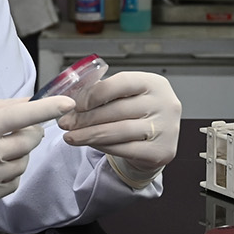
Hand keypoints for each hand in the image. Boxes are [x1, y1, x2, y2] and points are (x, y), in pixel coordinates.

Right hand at [0, 96, 73, 208]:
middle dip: (29, 132)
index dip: (47, 109)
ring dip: (18, 154)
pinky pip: (12, 183)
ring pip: (23, 164)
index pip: (20, 116)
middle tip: (15, 127)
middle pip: (29, 141)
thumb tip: (27, 103)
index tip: (67, 103)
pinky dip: (10, 173)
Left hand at [58, 72, 180, 181]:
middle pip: (118, 109)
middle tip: (65, 123)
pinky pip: (124, 149)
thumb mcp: (125, 96)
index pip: (122, 83)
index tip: (76, 104)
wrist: (155, 142)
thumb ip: (103, 92)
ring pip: (119, 131)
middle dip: (86, 118)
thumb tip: (70, 98)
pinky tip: (89, 143)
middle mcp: (165, 104)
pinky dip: (103, 146)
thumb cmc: (136, 114)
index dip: (95, 93)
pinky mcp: (162, 151)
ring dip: (89, 134)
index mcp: (155, 83)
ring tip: (71, 136)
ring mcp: (167, 129)